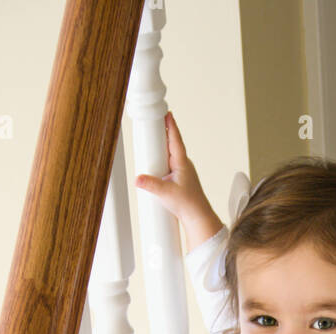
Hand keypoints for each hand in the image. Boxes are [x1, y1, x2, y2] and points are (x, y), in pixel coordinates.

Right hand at [135, 110, 210, 226]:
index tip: (167, 113)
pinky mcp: (179, 179)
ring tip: (152, 137)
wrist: (197, 217)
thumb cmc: (188, 204)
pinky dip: (163, 158)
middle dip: (164, 131)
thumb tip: (137, 179)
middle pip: (172, 143)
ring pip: (171, 153)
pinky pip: (170, 163)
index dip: (171, 126)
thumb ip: (151, 185)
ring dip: (163, 145)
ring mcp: (182, 171)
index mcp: (182, 162)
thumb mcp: (166, 193)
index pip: (175, 139)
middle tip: (155, 120)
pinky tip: (157, 160)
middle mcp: (183, 164)